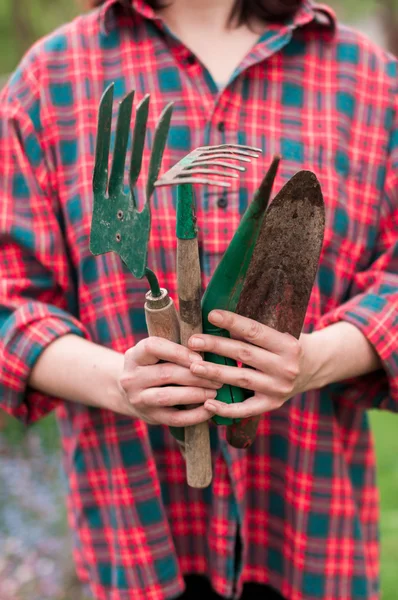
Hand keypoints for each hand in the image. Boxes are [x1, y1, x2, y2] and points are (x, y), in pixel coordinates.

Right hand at [119, 337, 220, 425]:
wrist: (131, 392)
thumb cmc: (153, 366)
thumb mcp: (156, 354)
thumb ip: (175, 350)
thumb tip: (208, 348)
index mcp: (134, 356)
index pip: (153, 347)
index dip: (178, 352)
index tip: (200, 359)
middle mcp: (132, 378)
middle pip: (166, 374)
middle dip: (196, 376)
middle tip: (217, 377)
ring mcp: (139, 399)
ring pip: (169, 396)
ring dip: (196, 394)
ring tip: (214, 392)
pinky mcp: (150, 417)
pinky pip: (174, 418)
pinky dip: (195, 415)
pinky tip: (210, 409)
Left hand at [187, 310, 313, 419]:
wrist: (314, 368)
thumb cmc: (285, 345)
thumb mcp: (277, 334)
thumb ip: (252, 332)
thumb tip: (217, 322)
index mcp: (288, 345)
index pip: (255, 331)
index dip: (232, 322)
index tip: (211, 315)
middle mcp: (286, 367)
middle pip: (244, 354)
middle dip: (216, 346)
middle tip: (193, 341)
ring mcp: (279, 389)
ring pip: (241, 379)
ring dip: (215, 372)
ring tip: (193, 367)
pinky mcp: (272, 405)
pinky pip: (245, 409)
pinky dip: (226, 408)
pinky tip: (207, 403)